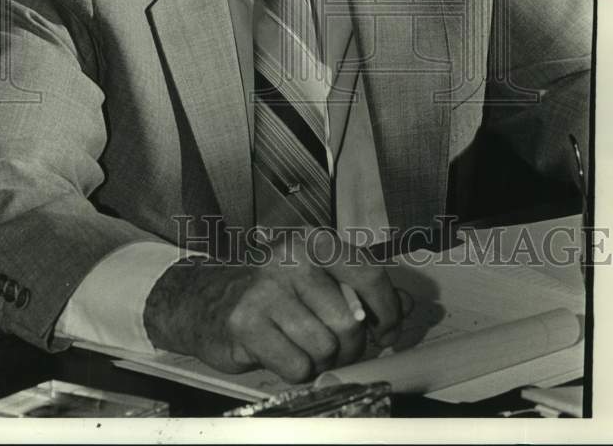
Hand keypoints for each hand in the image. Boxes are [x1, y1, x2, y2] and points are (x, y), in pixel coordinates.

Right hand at [143, 229, 411, 382]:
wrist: (205, 299)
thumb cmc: (270, 291)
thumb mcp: (317, 277)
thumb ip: (363, 288)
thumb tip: (407, 304)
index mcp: (314, 241)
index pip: (370, 275)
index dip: (387, 311)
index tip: (386, 331)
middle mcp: (291, 258)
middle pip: (350, 322)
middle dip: (349, 346)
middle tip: (334, 345)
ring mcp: (266, 289)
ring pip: (325, 348)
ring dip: (320, 359)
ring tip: (302, 345)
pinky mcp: (246, 323)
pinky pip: (297, 366)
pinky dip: (295, 369)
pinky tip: (279, 351)